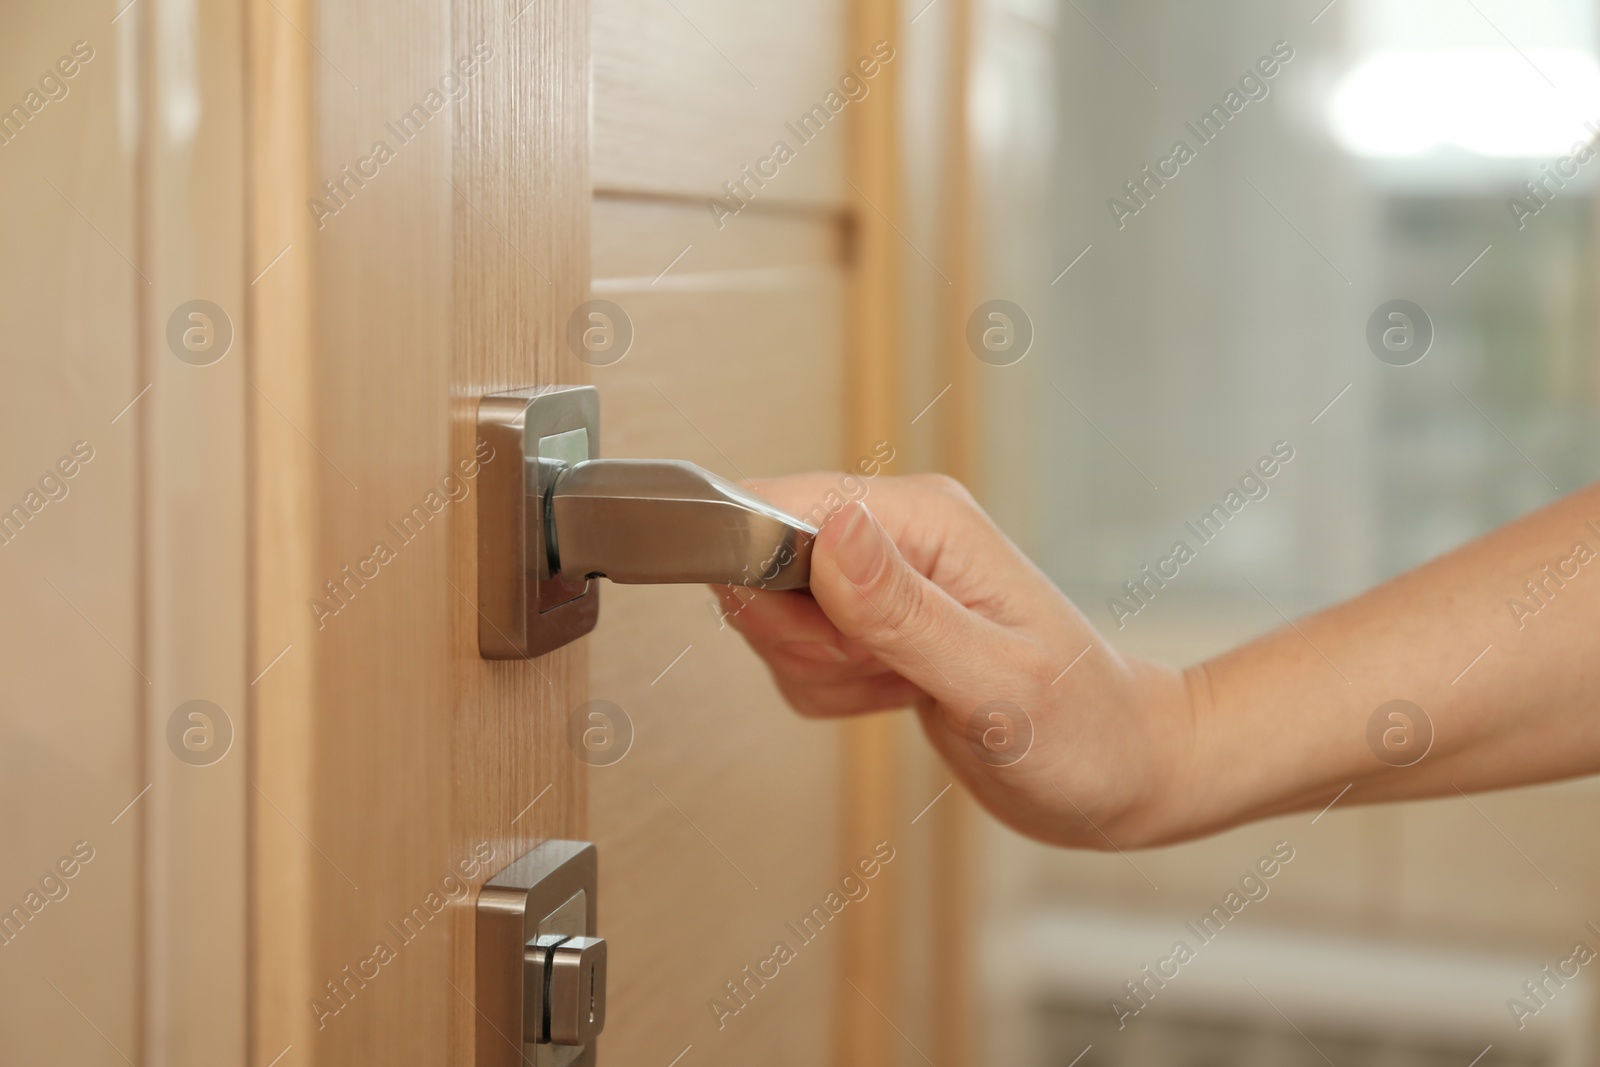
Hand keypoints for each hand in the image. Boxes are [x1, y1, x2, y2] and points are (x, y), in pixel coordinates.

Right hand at [715, 473, 1197, 848]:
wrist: (1118, 770)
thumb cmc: (1084, 731)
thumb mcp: (995, 682)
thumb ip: (903, 612)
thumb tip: (832, 532)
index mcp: (927, 519)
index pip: (784, 502)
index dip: (765, 571)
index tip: (822, 638)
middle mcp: (898, 534)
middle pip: (764, 563)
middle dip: (800, 640)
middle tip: (877, 672)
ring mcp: (883, 577)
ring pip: (775, 616)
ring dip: (819, 671)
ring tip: (900, 688)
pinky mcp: (873, 621)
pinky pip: (799, 654)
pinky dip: (831, 691)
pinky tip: (895, 697)